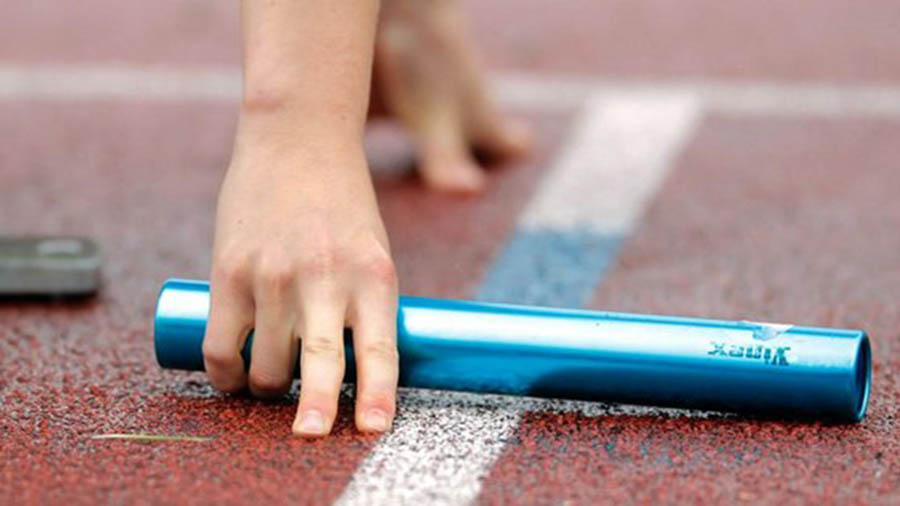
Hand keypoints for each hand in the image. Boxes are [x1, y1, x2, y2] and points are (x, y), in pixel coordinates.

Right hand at [202, 119, 398, 436]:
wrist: (297, 141)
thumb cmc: (341, 204)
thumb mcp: (371, 250)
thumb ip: (361, 306)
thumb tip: (347, 373)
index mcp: (373, 275)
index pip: (377, 349)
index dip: (376, 395)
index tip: (373, 429)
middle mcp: (325, 278)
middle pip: (320, 363)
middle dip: (315, 409)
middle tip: (310, 434)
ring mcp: (274, 276)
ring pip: (266, 365)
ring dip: (267, 386)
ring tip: (270, 381)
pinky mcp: (230, 272)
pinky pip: (221, 345)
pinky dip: (225, 372)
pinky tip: (231, 377)